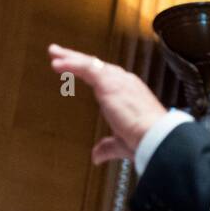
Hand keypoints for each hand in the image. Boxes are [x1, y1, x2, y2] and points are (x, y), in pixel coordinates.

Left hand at [48, 44, 166, 163]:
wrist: (155, 136)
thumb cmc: (144, 140)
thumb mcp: (121, 143)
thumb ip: (107, 147)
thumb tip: (96, 156)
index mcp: (128, 92)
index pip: (105, 77)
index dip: (88, 71)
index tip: (75, 68)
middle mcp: (124, 82)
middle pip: (95, 65)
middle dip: (76, 58)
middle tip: (57, 53)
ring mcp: (117, 80)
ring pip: (89, 64)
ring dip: (70, 59)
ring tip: (54, 54)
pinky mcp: (109, 83)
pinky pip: (86, 68)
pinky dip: (70, 65)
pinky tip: (57, 64)